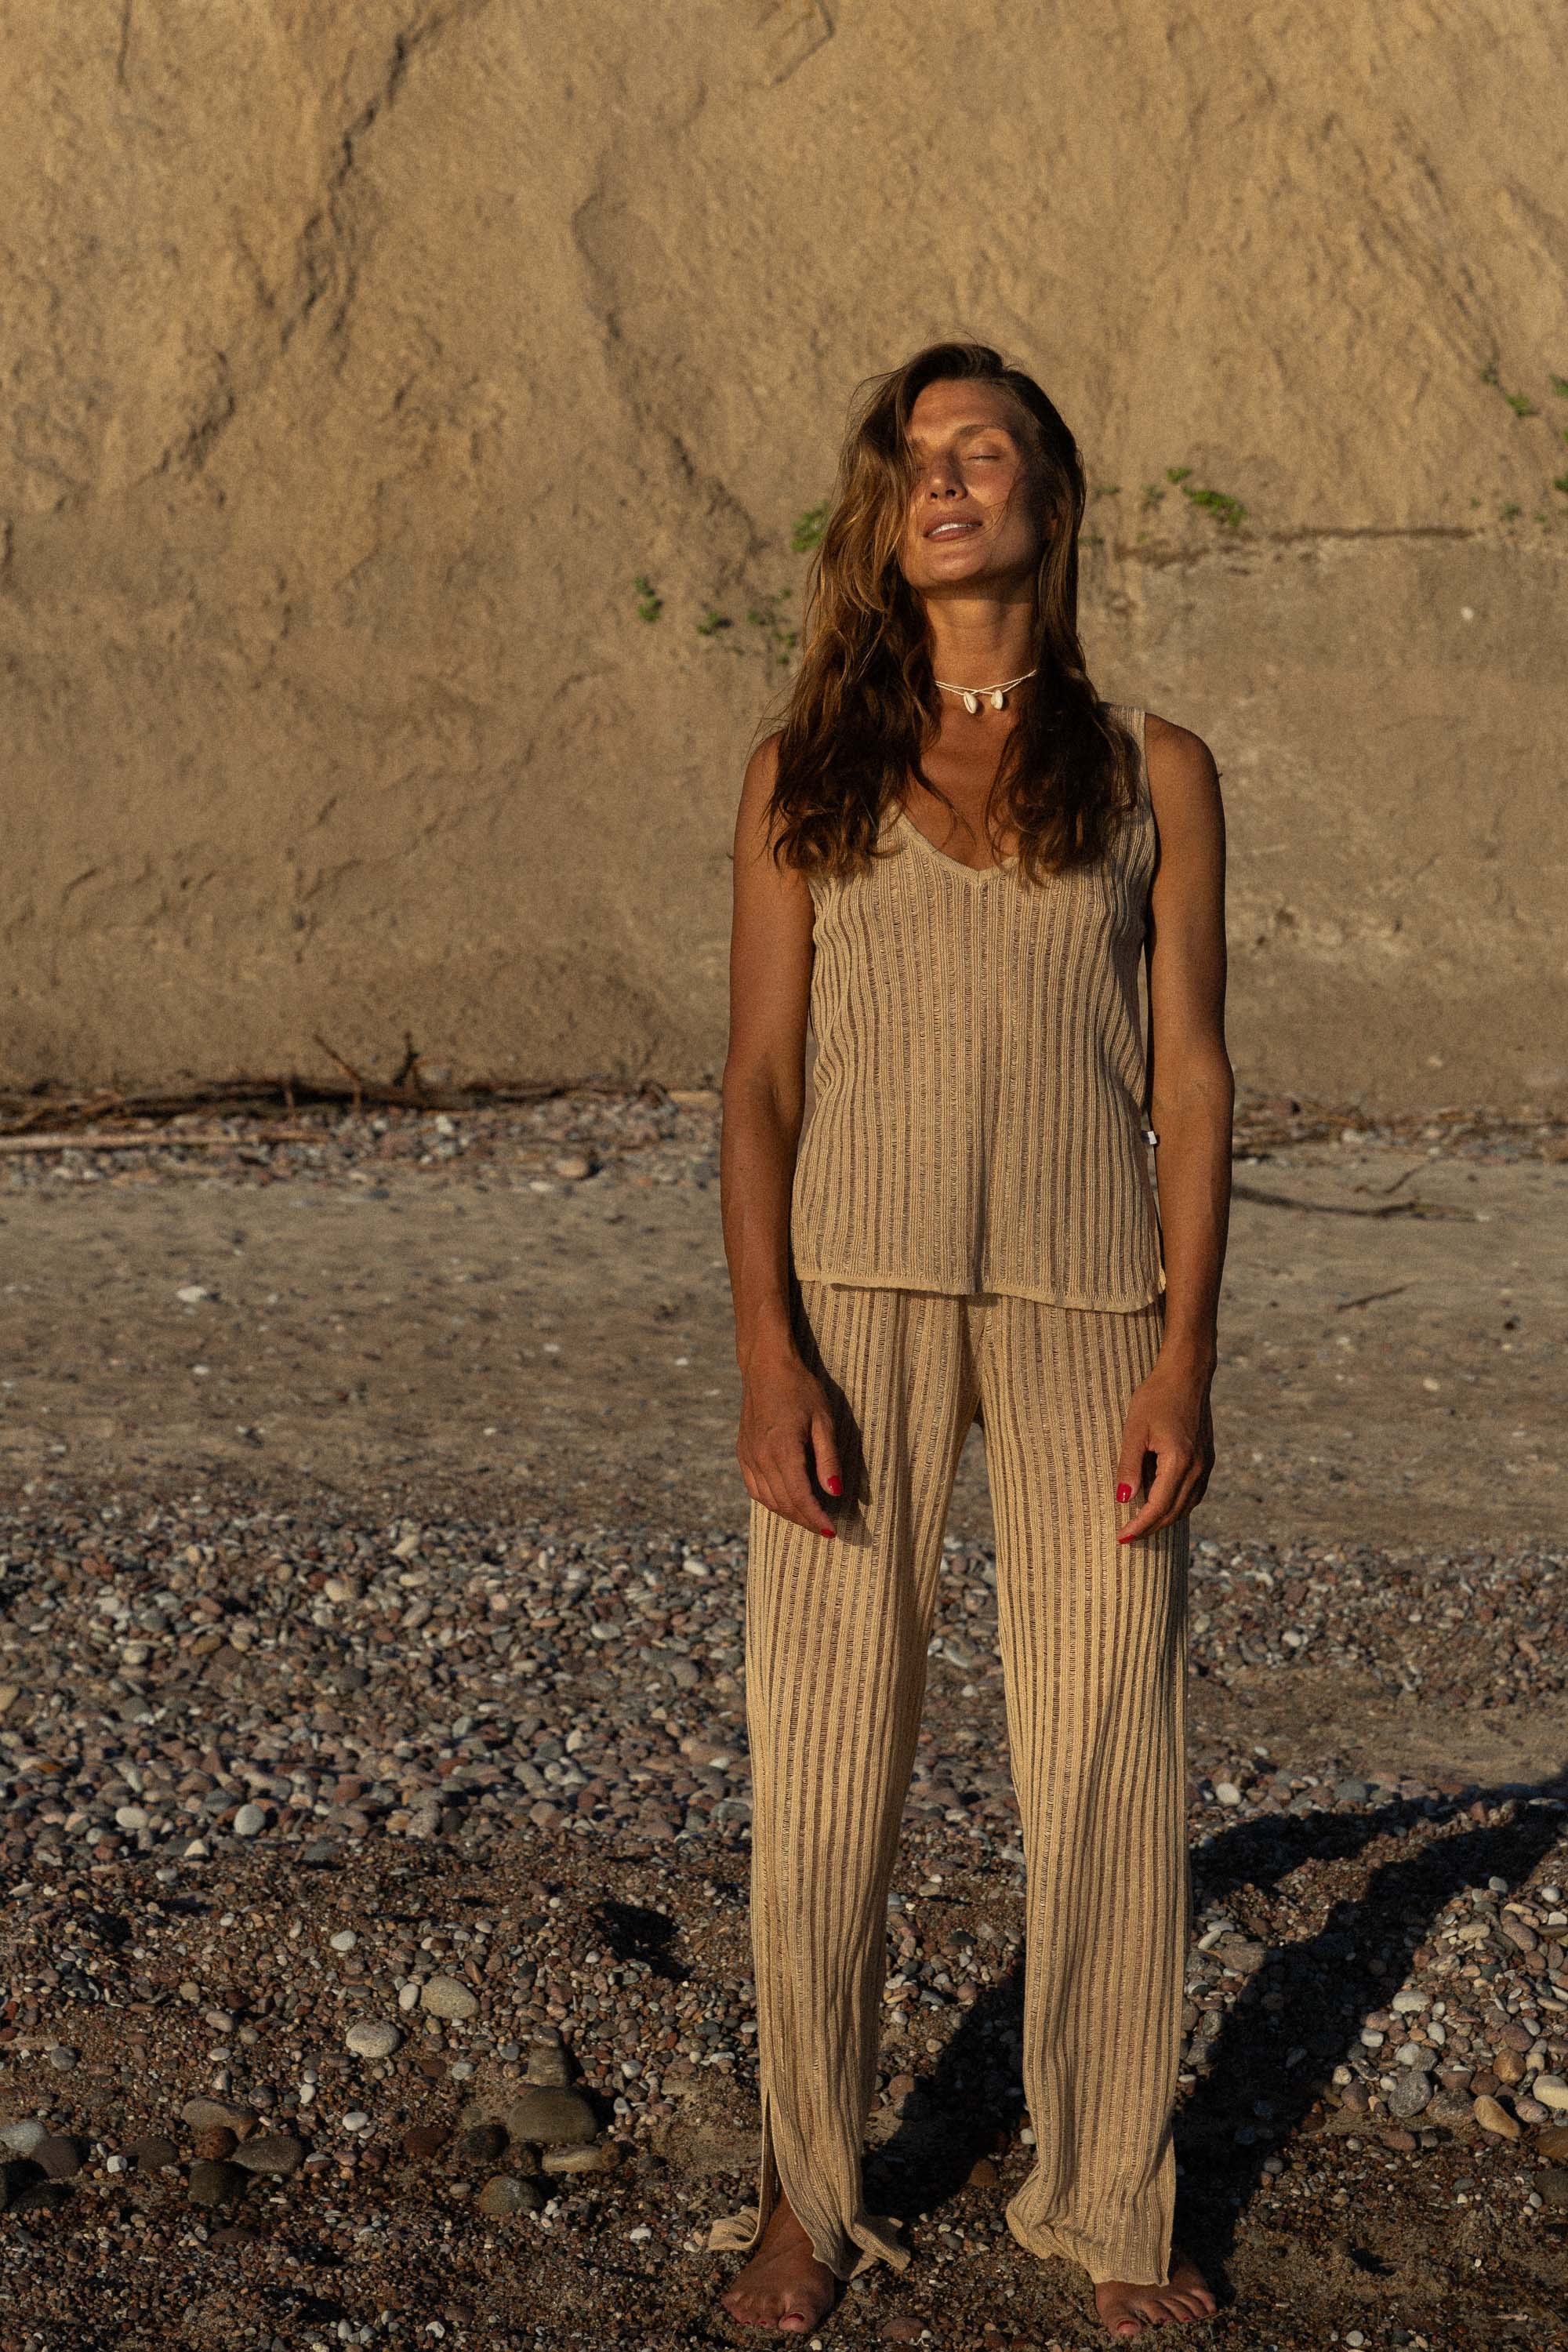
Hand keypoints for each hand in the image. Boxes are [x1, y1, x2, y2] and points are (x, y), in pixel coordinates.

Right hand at [736, 1349, 842, 1538]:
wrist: (766, 1367)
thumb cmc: (800, 1389)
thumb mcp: (823, 1420)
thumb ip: (828, 1458)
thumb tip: (835, 1492)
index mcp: (783, 1449)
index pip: (801, 1497)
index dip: (816, 1518)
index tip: (832, 1531)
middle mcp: (761, 1457)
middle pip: (784, 1503)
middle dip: (806, 1520)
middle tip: (826, 1529)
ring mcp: (748, 1456)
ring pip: (767, 1500)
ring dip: (789, 1514)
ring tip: (809, 1518)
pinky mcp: (743, 1453)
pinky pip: (754, 1488)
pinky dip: (770, 1501)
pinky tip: (786, 1502)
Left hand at [1114, 1357, 1213, 1542]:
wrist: (1187, 1374)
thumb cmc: (1157, 1396)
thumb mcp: (1135, 1429)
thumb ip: (1129, 1466)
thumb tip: (1123, 1499)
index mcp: (1179, 1461)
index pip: (1158, 1507)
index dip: (1139, 1526)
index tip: (1121, 1537)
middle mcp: (1198, 1468)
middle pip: (1174, 1512)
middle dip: (1150, 1528)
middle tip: (1127, 1535)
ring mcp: (1206, 1465)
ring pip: (1186, 1506)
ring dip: (1164, 1518)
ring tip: (1140, 1522)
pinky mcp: (1207, 1459)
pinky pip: (1194, 1493)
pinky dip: (1176, 1504)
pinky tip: (1160, 1502)